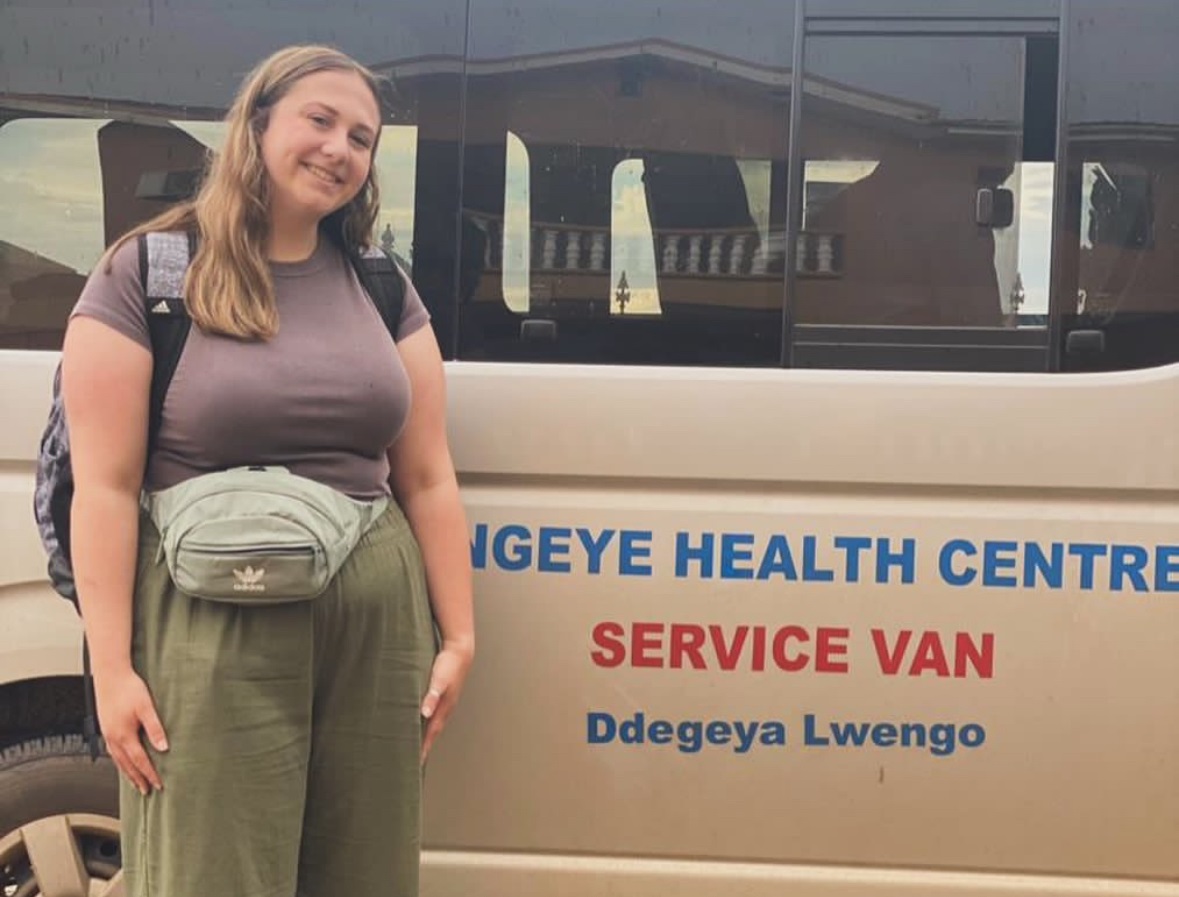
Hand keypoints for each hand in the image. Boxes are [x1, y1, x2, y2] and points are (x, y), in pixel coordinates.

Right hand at [93, 667, 167, 793]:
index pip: (140, 761)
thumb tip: (164, 748)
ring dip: (127, 773)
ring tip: (135, 783)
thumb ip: (155, 728)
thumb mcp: (146, 707)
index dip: (150, 774)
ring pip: (118, 760)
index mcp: (124, 735)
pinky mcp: (105, 728)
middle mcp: (113, 738)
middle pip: (127, 765)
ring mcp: (107, 734)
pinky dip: (119, 761)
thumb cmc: (129, 688)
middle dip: (138, 779)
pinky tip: (122, 761)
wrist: (110, 674)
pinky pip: (112, 751)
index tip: (158, 785)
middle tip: (146, 791)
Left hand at [420, 642, 473, 762]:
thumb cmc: (449, 664)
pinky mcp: (444, 695)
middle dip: (425, 746)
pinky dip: (427, 722)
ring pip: (435, 724)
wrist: (461, 650)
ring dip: (427, 735)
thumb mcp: (439, 680)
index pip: (432, 733)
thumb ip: (432, 696)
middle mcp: (446, 708)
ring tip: (418, 745)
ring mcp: (446, 702)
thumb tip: (425, 713)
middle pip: (434, 732)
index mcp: (444, 707)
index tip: (417, 761)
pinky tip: (422, 721)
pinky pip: (434, 714)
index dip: (424, 747)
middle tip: (415, 760)